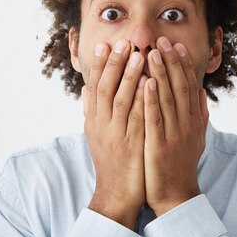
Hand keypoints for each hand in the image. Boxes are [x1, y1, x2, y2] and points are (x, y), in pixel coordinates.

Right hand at [82, 39, 147, 228]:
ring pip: (122, 101)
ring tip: (139, 56)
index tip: (105, 45)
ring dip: (130, 77)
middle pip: (106, 89)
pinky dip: (144, 101)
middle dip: (115, 64)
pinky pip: (139, 119)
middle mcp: (102, 126)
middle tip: (123, 43)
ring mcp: (117, 136)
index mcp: (94, 121)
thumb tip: (85, 87)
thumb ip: (90, 109)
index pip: (95, 87)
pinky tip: (151, 85)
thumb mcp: (95, 134)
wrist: (116, 194)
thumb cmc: (109, 161)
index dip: (100, 65)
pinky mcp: (133, 146)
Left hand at [143, 36, 208, 216]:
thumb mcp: (196, 137)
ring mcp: (174, 134)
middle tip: (163, 40)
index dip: (183, 65)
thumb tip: (201, 90)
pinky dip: (151, 98)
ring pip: (167, 98)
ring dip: (160, 73)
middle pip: (180, 87)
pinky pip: (155, 118)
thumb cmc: (181, 164)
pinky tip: (146, 82)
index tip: (177, 45)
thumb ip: (199, 113)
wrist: (175, 195)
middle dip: (171, 62)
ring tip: (152, 52)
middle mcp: (187, 124)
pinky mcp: (160, 145)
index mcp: (193, 121)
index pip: (189, 86)